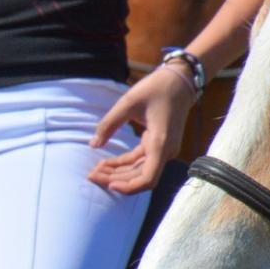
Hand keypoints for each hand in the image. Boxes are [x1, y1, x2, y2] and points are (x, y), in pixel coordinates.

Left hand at [86, 68, 196, 193]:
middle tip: (90, 176)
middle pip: (140, 178)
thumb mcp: (128, 103)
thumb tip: (93, 145)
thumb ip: (109, 124)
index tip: (108, 184)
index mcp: (160, 144)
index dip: (128, 187)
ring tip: (95, 171)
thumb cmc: (155, 89)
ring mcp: (163, 150)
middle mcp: (165, 152)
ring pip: (139, 171)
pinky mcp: (159, 146)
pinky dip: (124, 164)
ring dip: (118, 173)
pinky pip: (140, 161)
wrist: (179, 81)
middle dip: (115, 180)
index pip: (148, 179)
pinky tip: (106, 163)